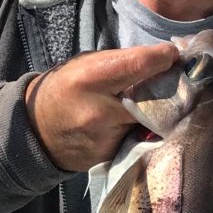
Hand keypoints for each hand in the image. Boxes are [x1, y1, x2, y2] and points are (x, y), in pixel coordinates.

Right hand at [24, 42, 179, 171]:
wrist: (37, 131)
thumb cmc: (65, 89)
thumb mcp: (86, 65)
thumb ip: (123, 61)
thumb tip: (163, 58)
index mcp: (89, 79)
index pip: (139, 65)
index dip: (163, 58)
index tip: (172, 55)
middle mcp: (99, 111)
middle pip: (154, 98)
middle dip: (168, 89)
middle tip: (175, 80)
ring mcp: (106, 139)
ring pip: (152, 123)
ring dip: (159, 113)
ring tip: (152, 104)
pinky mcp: (112, 157)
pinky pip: (141, 140)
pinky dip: (145, 131)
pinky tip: (136, 125)